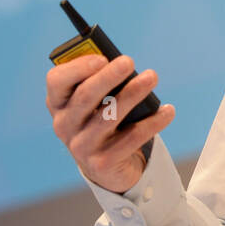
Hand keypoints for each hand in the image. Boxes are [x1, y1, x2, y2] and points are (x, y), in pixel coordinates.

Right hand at [46, 54, 174, 193]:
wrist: (106, 167)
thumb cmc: (102, 119)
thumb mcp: (96, 101)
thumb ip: (102, 81)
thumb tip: (124, 65)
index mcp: (58, 103)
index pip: (56, 80)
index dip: (78, 68)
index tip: (102, 58)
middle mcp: (64, 125)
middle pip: (85, 96)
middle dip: (108, 76)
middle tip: (129, 61)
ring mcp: (81, 147)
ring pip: (110, 115)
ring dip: (133, 93)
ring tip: (152, 77)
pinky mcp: (102, 163)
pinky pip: (131, 138)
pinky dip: (152, 123)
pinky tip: (167, 111)